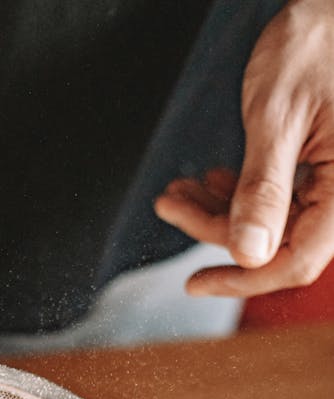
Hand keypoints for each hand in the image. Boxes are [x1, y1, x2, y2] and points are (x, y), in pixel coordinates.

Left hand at [154, 0, 333, 297]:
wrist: (332, 8)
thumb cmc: (316, 41)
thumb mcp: (278, 117)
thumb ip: (263, 190)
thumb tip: (248, 255)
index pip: (296, 261)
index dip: (242, 280)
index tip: (194, 282)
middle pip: (278, 243)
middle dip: (216, 229)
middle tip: (171, 205)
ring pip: (274, 223)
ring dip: (221, 211)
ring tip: (181, 188)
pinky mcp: (325, 170)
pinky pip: (282, 199)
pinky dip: (241, 194)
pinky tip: (212, 180)